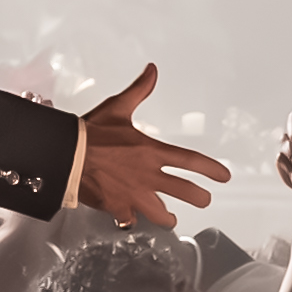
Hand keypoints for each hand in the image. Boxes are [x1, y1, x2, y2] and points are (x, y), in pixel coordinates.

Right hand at [69, 65, 229, 228]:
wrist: (67, 154)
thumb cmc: (91, 132)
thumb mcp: (118, 108)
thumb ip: (139, 91)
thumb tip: (152, 71)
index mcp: (152, 152)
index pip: (191, 161)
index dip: (212, 170)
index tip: (224, 177)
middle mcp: (148, 176)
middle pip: (186, 192)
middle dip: (200, 197)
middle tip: (204, 199)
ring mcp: (134, 195)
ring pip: (162, 215)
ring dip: (168, 217)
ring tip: (170, 218)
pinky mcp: (117, 207)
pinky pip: (130, 220)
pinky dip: (131, 219)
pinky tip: (130, 218)